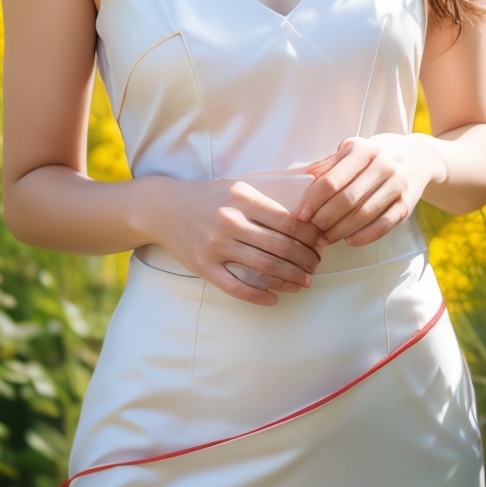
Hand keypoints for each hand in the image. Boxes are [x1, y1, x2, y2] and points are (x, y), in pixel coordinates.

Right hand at [142, 177, 326, 306]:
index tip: (322, 245)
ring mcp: (216, 245)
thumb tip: (306, 223)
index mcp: (243, 198)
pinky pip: (236, 287)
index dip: (311, 237)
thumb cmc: (208, 197)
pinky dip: (259, 296)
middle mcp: (230, 221)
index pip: (289, 222)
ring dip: (290, 278)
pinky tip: (274, 298)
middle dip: (306, 260)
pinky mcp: (204, 266)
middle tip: (316, 266)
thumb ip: (266, 203)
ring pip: (264, 268)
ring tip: (303, 282)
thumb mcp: (237, 188)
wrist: (163, 207)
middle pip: (281, 247)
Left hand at [295, 133, 444, 247]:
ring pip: (364, 213)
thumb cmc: (376, 156)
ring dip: (341, 230)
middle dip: (325, 218)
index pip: (332, 180)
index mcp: (363, 149)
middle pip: (347, 199)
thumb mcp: (353, 151)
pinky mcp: (407, 204)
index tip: (301, 214)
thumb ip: (328, 165)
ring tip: (325, 237)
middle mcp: (383, 164)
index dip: (313, 200)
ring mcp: (397, 184)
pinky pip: (384, 224)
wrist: (418, 158)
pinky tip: (349, 241)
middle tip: (311, 230)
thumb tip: (301, 179)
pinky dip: (365, 236)